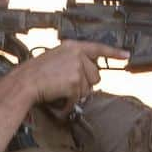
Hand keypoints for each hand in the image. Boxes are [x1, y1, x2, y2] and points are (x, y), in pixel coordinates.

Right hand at [13, 40, 129, 111]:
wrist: (24, 82)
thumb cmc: (34, 74)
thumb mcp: (55, 58)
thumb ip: (72, 61)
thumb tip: (87, 75)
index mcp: (72, 46)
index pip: (98, 48)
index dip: (114, 52)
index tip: (126, 55)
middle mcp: (77, 55)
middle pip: (95, 75)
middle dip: (85, 85)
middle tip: (68, 88)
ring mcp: (77, 67)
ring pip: (88, 89)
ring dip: (75, 95)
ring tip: (59, 93)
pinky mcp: (75, 81)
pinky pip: (78, 98)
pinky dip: (68, 105)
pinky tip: (60, 103)